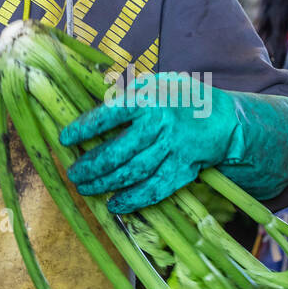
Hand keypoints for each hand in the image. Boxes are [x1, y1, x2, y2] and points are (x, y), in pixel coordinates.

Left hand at [60, 73, 235, 213]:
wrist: (222, 120)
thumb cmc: (182, 99)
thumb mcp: (156, 84)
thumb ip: (128, 93)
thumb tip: (95, 109)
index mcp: (149, 98)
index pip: (109, 115)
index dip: (84, 129)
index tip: (65, 139)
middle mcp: (160, 124)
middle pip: (118, 152)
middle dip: (91, 166)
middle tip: (74, 173)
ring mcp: (172, 149)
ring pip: (133, 173)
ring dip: (106, 184)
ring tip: (86, 188)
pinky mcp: (182, 169)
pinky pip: (154, 189)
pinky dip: (133, 200)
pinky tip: (115, 204)